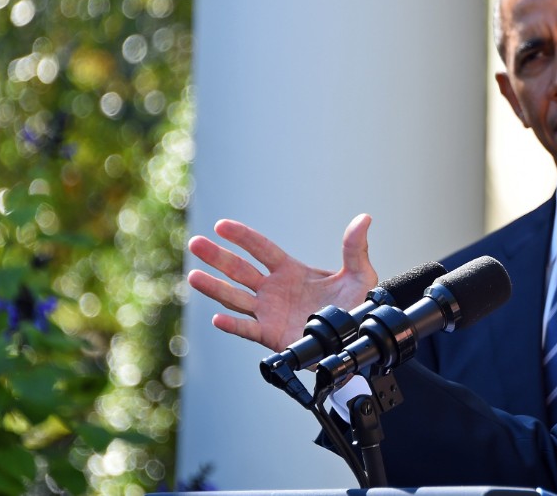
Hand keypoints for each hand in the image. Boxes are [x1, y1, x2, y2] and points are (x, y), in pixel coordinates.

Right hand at [187, 213, 378, 351]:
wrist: (355, 338)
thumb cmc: (356, 306)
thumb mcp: (359, 275)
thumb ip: (355, 248)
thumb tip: (364, 219)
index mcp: (290, 271)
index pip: (261, 249)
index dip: (242, 237)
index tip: (222, 225)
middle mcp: (274, 290)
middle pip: (240, 270)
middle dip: (218, 257)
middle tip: (195, 243)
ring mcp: (269, 312)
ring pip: (235, 298)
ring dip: (214, 288)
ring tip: (193, 276)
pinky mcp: (271, 335)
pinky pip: (247, 329)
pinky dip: (233, 325)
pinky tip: (218, 319)